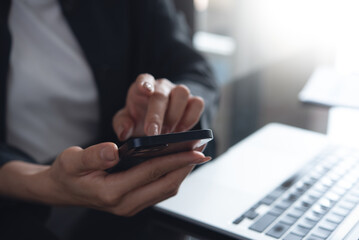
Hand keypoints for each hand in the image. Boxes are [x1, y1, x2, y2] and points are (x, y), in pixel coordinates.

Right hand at [46, 142, 209, 215]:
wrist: (62, 191)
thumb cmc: (68, 174)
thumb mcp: (71, 161)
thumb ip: (92, 156)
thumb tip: (114, 150)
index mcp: (111, 192)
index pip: (151, 172)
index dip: (175, 159)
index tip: (194, 149)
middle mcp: (125, 204)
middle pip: (166, 185)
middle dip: (186, 166)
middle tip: (201, 149)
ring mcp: (131, 206)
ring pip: (166, 190)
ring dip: (182, 172)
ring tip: (194, 154)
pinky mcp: (134, 203)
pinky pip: (160, 191)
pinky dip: (172, 176)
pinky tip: (177, 163)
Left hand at [113, 74, 204, 140]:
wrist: (157, 122)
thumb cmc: (140, 118)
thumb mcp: (126, 122)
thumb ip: (121, 124)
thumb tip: (124, 132)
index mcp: (143, 86)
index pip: (144, 79)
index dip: (145, 83)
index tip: (145, 90)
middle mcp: (162, 86)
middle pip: (161, 93)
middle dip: (157, 114)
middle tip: (153, 133)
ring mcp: (178, 92)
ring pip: (182, 93)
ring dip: (175, 116)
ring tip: (167, 133)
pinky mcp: (193, 101)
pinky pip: (197, 103)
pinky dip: (190, 118)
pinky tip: (181, 131)